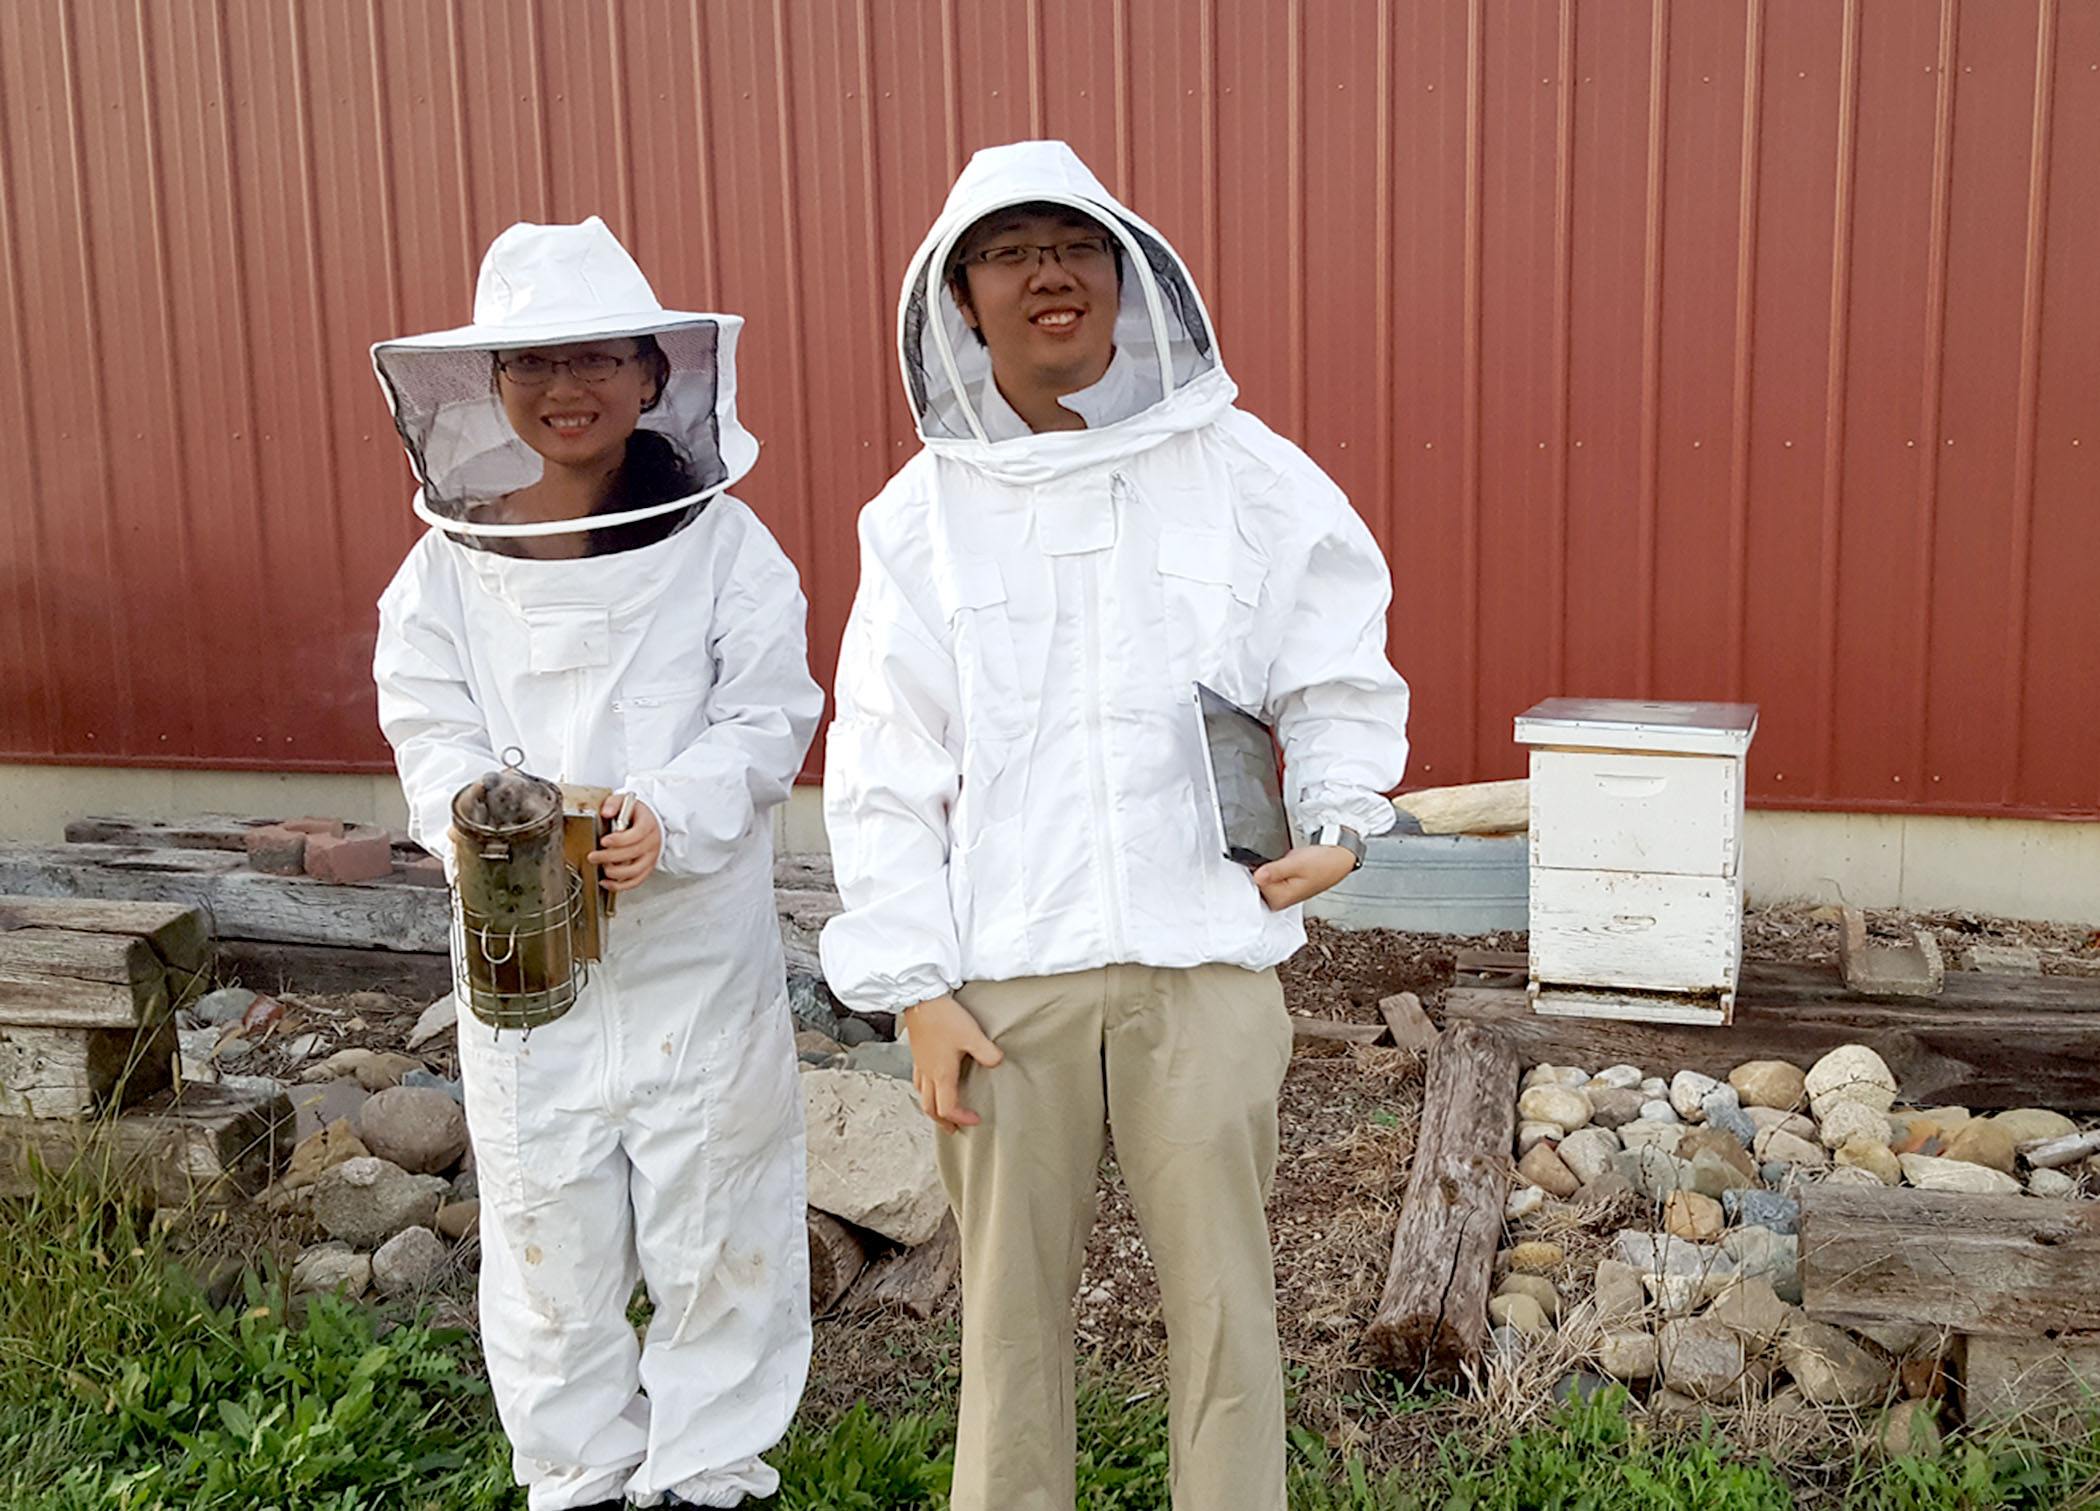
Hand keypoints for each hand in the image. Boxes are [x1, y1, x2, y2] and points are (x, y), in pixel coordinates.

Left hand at [589, 795, 660, 891]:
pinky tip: (606, 882)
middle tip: (593, 856)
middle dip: (610, 857)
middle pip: (633, 853)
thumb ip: (614, 804)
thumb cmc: (637, 814)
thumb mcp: (625, 802)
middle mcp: (652, 843)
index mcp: (648, 825)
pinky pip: (635, 881)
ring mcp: (650, 858)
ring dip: (616, 872)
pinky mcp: (646, 868)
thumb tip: (606, 812)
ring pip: (635, 871)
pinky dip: (620, 885)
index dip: (619, 840)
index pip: (636, 835)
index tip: (604, 840)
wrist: (651, 823)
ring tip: (602, 868)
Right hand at [900, 993, 1004, 1132]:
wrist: (920, 998)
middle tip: (954, 1127)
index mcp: (941, 1074)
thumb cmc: (943, 1017)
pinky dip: (926, 1089)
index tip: (974, 1119)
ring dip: (932, 1107)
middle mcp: (927, 1073)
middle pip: (930, 1108)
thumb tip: (997, 1062)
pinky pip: (918, 1080)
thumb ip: (987, 1053)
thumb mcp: (972, 1035)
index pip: (948, 1107)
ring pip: (922, 1095)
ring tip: (942, 1109)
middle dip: (943, 1120)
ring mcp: (920, 1064)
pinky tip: (933, 1081)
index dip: (961, 1118)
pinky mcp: (917, 1053)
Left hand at [1252, 844, 1357, 910]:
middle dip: (1262, 867)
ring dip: (1268, 866)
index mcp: (1280, 900)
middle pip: (1255, 881)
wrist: (1338, 858)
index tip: (1263, 861)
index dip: (1257, 868)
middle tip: (1279, 861)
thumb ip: (1274, 871)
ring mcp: (1280, 893)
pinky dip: (1273, 866)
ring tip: (1284, 862)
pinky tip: (1284, 863)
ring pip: (1261, 877)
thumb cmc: (1323, 863)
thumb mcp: (1296, 863)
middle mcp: (1279, 900)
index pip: (1252, 883)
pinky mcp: (1283, 885)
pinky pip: (1269, 875)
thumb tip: (1256, 876)